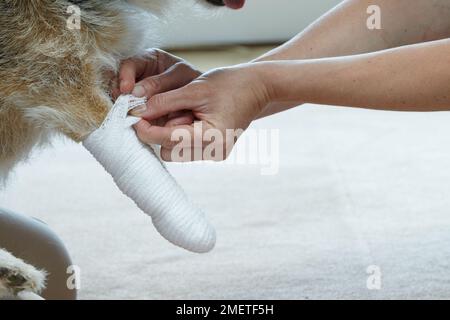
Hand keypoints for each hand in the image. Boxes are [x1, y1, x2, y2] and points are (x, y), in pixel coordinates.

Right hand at [113, 48, 201, 125]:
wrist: (208, 100)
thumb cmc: (197, 83)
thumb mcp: (180, 78)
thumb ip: (158, 85)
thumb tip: (134, 94)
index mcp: (149, 59)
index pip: (129, 63)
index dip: (125, 75)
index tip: (126, 89)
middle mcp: (141, 76)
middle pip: (120, 82)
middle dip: (120, 94)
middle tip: (122, 105)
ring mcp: (140, 94)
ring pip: (122, 98)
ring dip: (123, 107)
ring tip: (126, 113)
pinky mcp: (143, 111)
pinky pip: (131, 112)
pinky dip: (130, 117)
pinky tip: (133, 121)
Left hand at [132, 63, 271, 161]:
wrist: (258, 87)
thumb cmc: (230, 84)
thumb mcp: (194, 89)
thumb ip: (165, 101)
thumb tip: (138, 111)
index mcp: (212, 137)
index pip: (167, 140)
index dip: (146, 130)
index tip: (132, 117)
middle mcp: (214, 152)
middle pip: (168, 152)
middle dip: (160, 132)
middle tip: (163, 110)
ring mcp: (216, 154)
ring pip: (176, 152)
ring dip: (170, 134)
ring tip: (184, 112)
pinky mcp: (215, 151)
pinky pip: (186, 148)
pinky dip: (181, 135)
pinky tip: (191, 118)